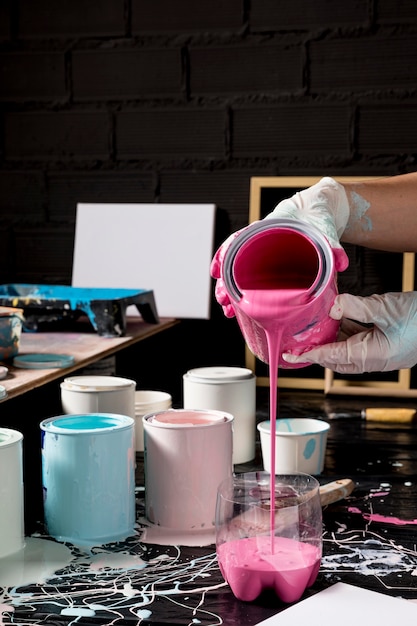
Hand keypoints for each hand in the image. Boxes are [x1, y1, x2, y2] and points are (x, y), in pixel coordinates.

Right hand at [211, 177, 349, 317]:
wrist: (321, 210)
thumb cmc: (318, 217)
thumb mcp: (324, 229)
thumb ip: (332, 246)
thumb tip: (342, 264)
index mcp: (268, 228)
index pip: (237, 240)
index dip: (223, 256)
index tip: (217, 273)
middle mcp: (260, 241)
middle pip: (234, 261)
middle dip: (226, 284)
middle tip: (224, 301)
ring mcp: (264, 254)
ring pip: (240, 273)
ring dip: (231, 292)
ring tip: (228, 310)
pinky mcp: (271, 265)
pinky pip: (252, 278)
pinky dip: (243, 290)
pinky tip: (236, 305)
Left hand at [282, 292, 416, 372]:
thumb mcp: (386, 309)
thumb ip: (357, 307)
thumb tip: (332, 306)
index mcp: (371, 356)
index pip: (330, 357)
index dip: (308, 355)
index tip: (289, 354)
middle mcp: (372, 358)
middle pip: (334, 357)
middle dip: (315, 349)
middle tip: (296, 338)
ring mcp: (378, 351)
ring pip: (345, 347)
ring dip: (329, 337)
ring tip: (311, 325)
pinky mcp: (383, 342)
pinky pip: (357, 338)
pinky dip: (344, 329)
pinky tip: (335, 317)